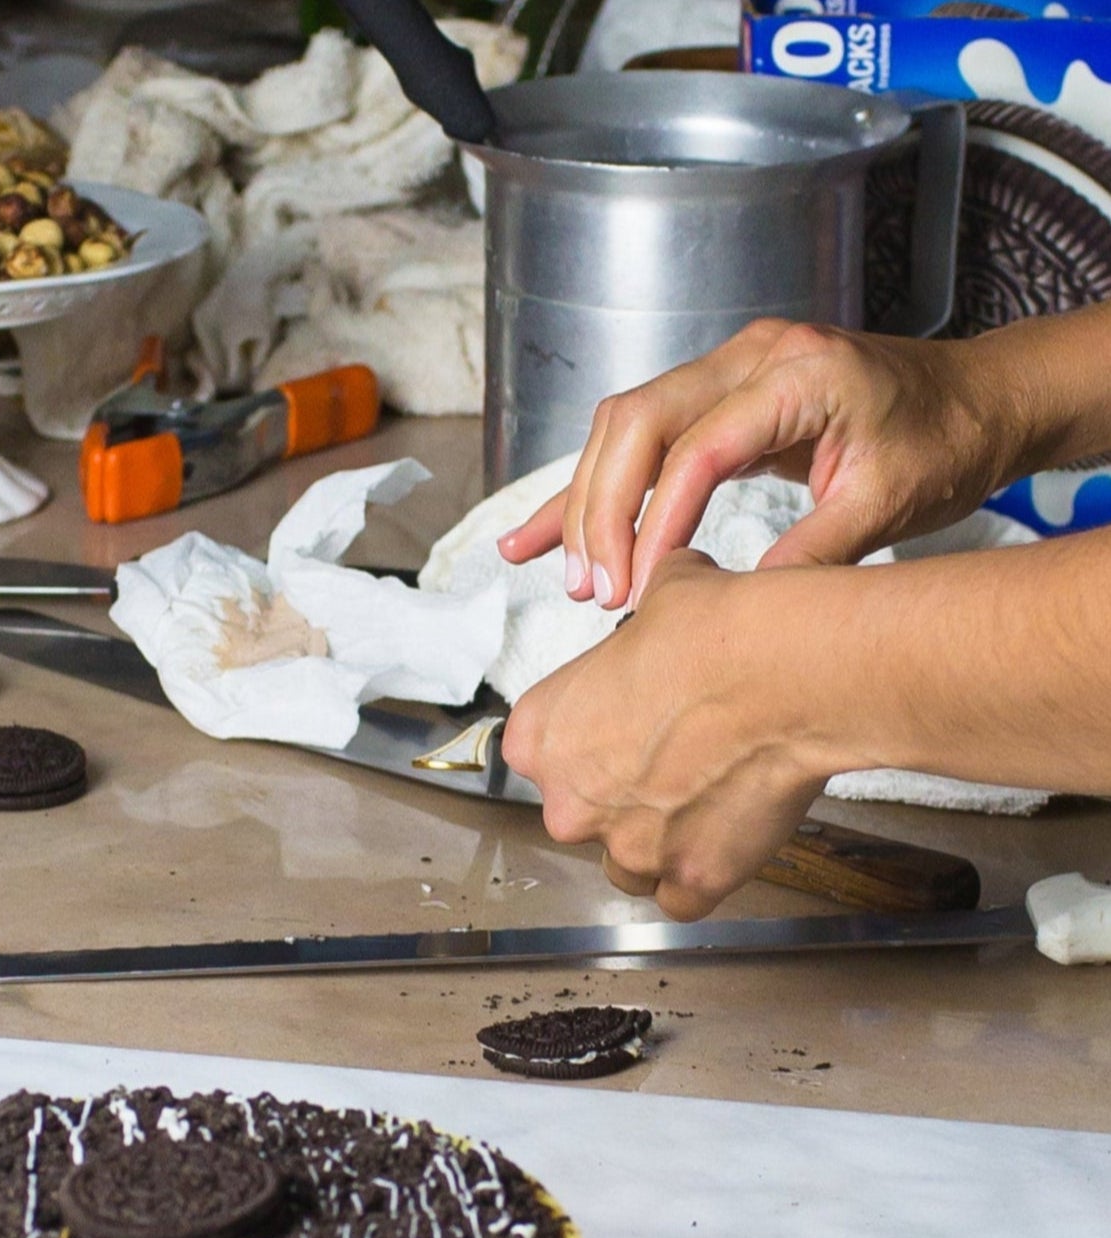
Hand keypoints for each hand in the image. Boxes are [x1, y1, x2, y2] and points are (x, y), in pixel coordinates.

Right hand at [494, 320, 1018, 612]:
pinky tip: (534, 538)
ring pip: (621, 429)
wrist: (978, 399)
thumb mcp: (887, 505)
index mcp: (800, 372)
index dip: (656, 522)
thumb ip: (810, 553)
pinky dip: (588, 492)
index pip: (697, 446)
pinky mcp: (713, 398)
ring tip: (575, 580)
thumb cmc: (943, 441)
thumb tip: (734, 608)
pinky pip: (634, 440)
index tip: (640, 590)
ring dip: (587, 505)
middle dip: (602, 512)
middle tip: (598, 590)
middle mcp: (752, 356)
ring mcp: (727, 370)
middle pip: (635, 422)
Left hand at [500, 551, 835, 918]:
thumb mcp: (664, 595)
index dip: (587, 744)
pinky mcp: (689, 878)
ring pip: (627, 865)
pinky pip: (682, 898)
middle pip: (582, 815)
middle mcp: (569, 803)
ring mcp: (627, 848)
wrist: (787, 673)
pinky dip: (700, 878)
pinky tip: (722, 844)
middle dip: (622, 797)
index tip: (620, 732)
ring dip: (655, 843)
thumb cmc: (723, 633)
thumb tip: (666, 602)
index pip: (542, 757)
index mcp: (541, 735)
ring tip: (701, 804)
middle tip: (673, 764)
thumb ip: (646, 619)